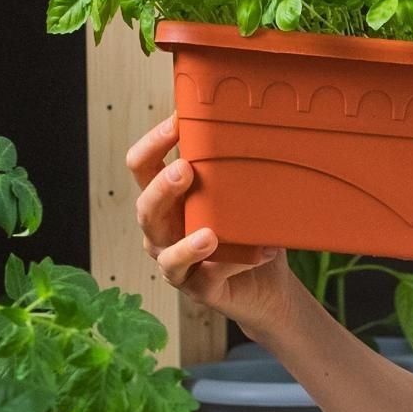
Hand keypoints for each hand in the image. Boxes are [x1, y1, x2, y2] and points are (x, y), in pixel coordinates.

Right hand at [123, 114, 302, 336]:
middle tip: (185, 170)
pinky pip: (208, 278)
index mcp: (168, 201)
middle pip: (146, 209)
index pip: (143, 167)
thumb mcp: (242, 195)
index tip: (176, 121)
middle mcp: (164, 232)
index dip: (153, 143)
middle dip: (162, 189)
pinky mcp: (200, 290)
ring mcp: (177, 264)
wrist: (269, 286)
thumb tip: (256, 125)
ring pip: (167, 255)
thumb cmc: (249, 233)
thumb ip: (237, 168)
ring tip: (209, 234)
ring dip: (186, 244)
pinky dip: (232, 265)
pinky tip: (258, 254)